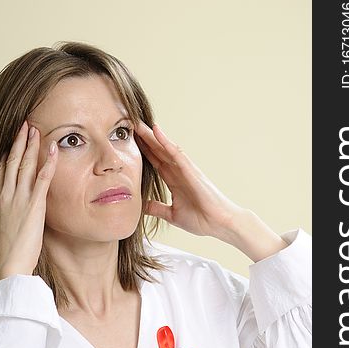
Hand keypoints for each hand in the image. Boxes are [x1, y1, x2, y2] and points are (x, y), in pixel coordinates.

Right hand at [0, 120, 57, 285]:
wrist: (10, 264)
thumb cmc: (8, 254)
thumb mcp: (2, 232)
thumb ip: (7, 219)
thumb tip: (11, 218)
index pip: (2, 172)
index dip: (7, 155)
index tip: (13, 143)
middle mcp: (6, 196)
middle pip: (11, 162)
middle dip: (18, 142)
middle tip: (23, 126)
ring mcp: (19, 198)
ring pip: (24, 164)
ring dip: (30, 145)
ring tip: (34, 129)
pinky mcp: (34, 205)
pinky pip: (42, 178)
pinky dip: (48, 161)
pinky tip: (53, 149)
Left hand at [134, 121, 243, 239]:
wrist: (219, 224)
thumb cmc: (202, 219)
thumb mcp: (171, 214)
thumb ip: (156, 208)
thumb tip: (141, 207)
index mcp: (174, 181)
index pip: (155, 162)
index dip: (143, 152)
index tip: (129, 143)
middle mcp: (179, 172)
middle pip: (158, 151)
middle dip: (144, 140)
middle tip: (130, 126)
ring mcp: (185, 169)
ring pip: (164, 148)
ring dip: (151, 136)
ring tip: (138, 123)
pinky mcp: (191, 171)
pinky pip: (176, 153)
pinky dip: (166, 142)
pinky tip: (156, 131)